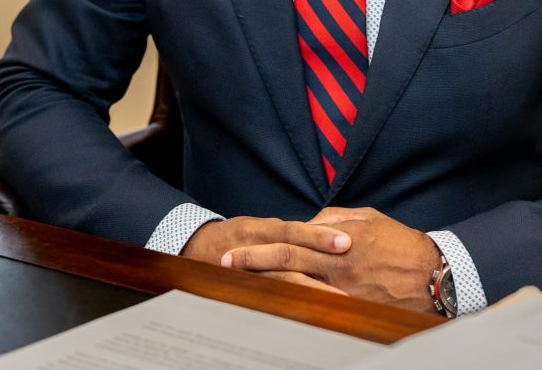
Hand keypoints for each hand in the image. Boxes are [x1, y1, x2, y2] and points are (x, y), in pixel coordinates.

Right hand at [182, 217, 351, 293]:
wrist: (194, 248)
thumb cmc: (236, 237)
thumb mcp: (261, 228)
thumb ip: (289, 234)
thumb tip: (326, 232)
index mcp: (262, 231)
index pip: (293, 231)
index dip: (319, 236)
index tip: (346, 242)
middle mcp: (254, 249)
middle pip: (288, 256)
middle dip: (318, 263)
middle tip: (347, 267)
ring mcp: (248, 273)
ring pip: (280, 282)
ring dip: (310, 290)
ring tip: (337, 299)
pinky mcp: (244, 290)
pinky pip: (270, 298)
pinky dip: (290, 303)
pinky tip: (311, 313)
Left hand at [220, 206, 440, 312]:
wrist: (434, 276)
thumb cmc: (401, 244)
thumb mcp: (368, 219)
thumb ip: (335, 219)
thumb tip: (310, 223)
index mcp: (338, 239)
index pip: (290, 242)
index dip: (260, 248)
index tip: (235, 252)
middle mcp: (336, 265)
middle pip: (285, 264)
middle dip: (251, 266)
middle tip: (224, 268)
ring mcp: (343, 291)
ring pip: (296, 290)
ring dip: (266, 290)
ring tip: (239, 292)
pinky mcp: (353, 311)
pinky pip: (317, 310)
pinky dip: (294, 310)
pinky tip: (276, 312)